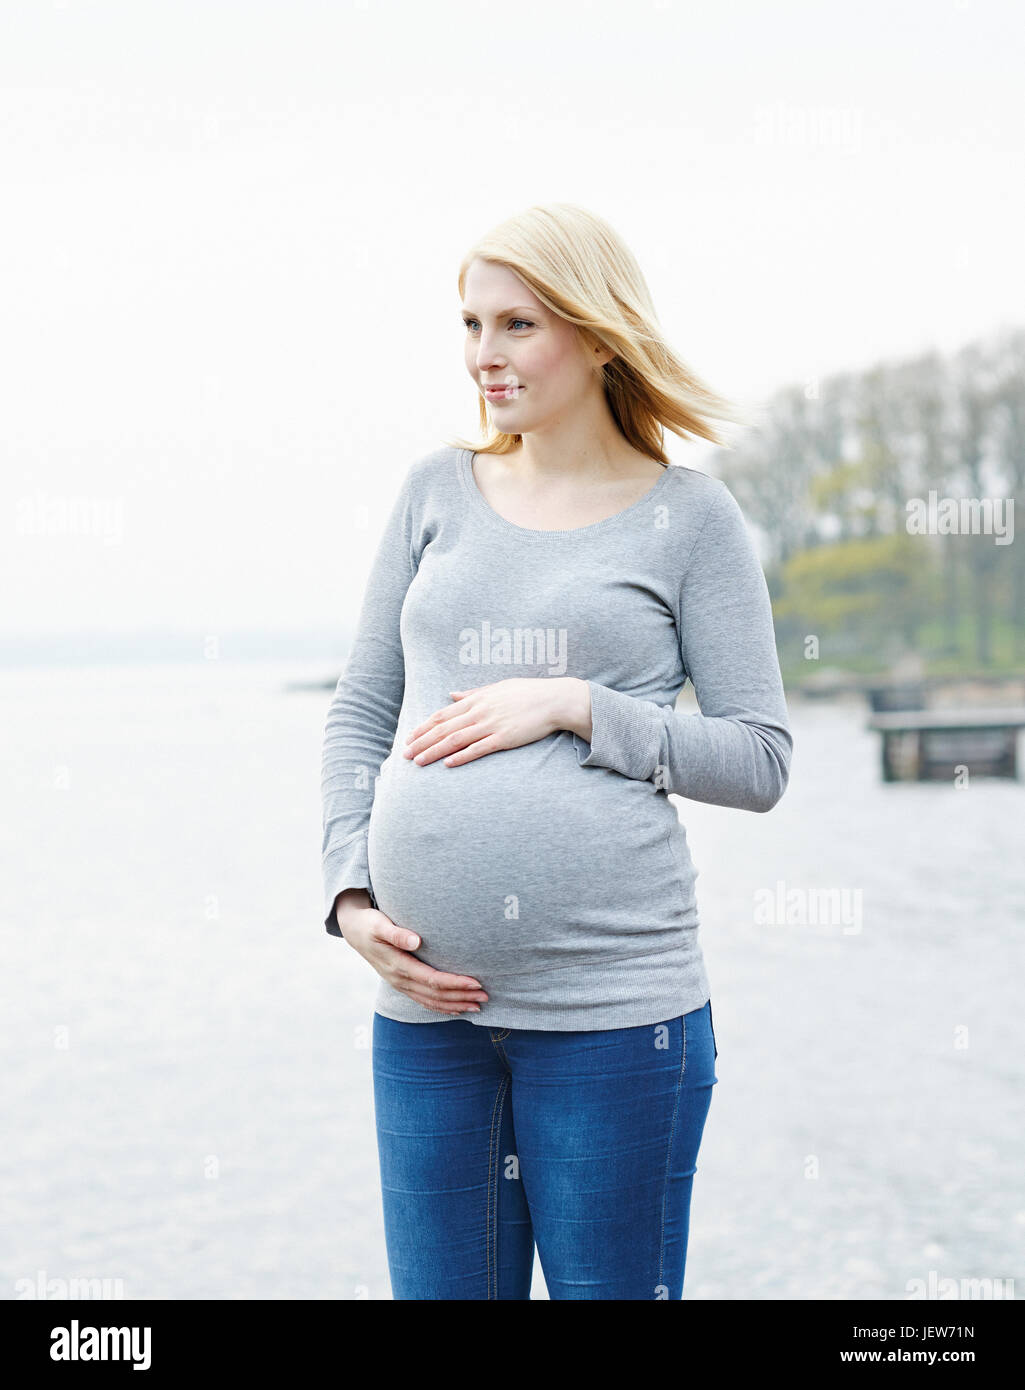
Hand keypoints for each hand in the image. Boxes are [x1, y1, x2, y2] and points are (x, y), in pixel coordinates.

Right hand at [334, 892, 488, 1015]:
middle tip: (486, 996)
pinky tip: (457, 1009)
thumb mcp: (379, 924)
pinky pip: (424, 1001)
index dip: (455, 983)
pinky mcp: (402, 984)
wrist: (354, 931)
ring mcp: (400, 985)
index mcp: (397, 966)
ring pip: (431, 1001)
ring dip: (455, 1005)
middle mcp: (400, 980)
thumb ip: (397, 933)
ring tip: (478, 1006)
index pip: (432, 979)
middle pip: (436, 994)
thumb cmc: (370, 924)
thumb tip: (417, 941)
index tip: (476, 983)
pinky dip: (442, 1007)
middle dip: (461, 997)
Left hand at [402, 676, 587, 766]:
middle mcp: (479, 711)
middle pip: (443, 729)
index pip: (442, 715)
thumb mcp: (496, 687)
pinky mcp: (504, 738)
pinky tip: (448, 764)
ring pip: (455, 740)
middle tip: (405, 755)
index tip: (409, 738)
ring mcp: (491, 724)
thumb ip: (473, 693)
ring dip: (434, 751)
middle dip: (422, 742)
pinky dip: (461, 756)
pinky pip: (478, 749)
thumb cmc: (526, 693)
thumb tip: (453, 694)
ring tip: (419, 762)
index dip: (423, 728)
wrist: (553, 700)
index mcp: (476, 700)